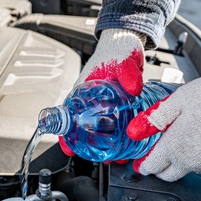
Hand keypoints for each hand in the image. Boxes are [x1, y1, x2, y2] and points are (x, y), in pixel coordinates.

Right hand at [60, 28, 145, 162]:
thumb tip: (133, 88)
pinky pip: (113, 126)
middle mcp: (88, 101)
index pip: (67, 117)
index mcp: (82, 92)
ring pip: (100, 130)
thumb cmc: (118, 49)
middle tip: (107, 156)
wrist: (128, 43)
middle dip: (92, 146)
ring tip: (121, 155)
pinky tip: (129, 143)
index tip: (70, 149)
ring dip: (107, 144)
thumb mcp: (123, 60)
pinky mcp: (114, 107)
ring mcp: (101, 105)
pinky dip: (118, 136)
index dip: (66, 135)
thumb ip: (128, 73)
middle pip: (83, 129)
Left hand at [126, 70, 200, 181]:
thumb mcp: (179, 100)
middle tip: (154, 161)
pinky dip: (200, 156)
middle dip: (159, 169)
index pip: (152, 166)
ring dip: (180, 161)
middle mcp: (190, 161)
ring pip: (189, 169)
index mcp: (173, 148)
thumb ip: (157, 116)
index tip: (140, 164)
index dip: (143, 166)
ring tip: (180, 145)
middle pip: (168, 174)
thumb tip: (137, 129)